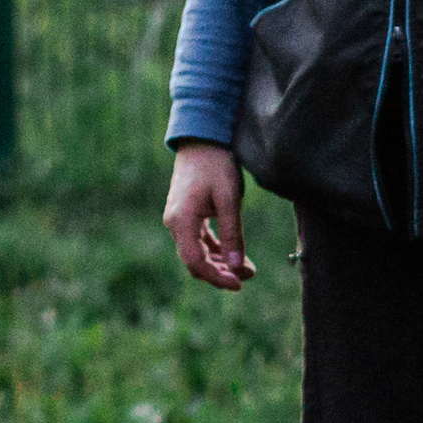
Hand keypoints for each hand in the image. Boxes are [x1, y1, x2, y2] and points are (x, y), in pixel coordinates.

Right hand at [164, 142, 255, 291]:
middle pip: (195, 261)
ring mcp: (178, 220)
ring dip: (221, 263)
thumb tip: (237, 267)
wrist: (202, 139)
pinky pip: (199, 241)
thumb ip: (233, 234)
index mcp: (182, 220)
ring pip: (198, 253)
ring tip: (247, 267)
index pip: (195, 262)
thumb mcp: (230, 198)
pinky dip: (216, 250)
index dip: (216, 277)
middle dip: (221, 273)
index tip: (239, 284)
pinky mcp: (186, 215)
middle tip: (248, 276)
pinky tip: (235, 254)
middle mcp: (174, 223)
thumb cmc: (216, 164)